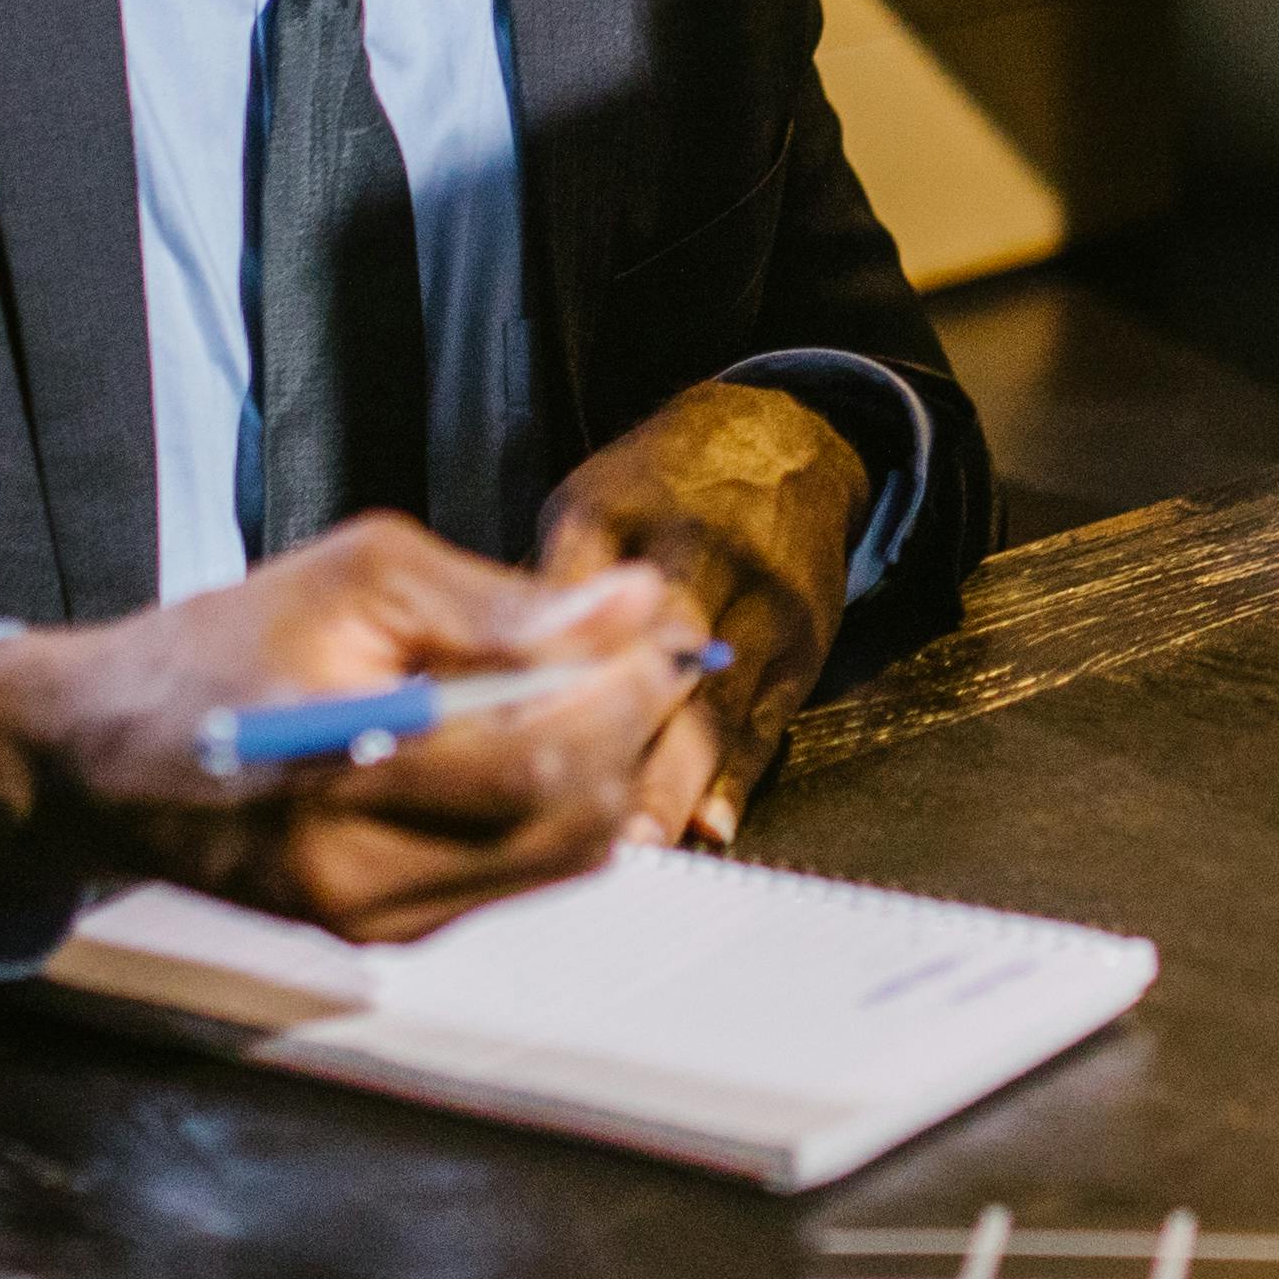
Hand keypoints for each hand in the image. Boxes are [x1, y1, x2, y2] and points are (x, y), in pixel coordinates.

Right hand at [0, 521, 699, 945]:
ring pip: (558, 861)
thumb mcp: (352, 577)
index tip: (659, 632)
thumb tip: (630, 604)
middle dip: (632, 732)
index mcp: (333, 771)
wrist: (99, 759)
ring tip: (597, 690)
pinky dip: (555, 811)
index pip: (531, 762)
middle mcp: (356, 871)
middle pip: (563, 824)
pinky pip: (516, 879)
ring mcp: (371, 919)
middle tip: (648, 655)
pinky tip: (537, 743)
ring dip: (608, 774)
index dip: (620, 697)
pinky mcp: (382, 936)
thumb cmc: (218, 646)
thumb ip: (496, 601)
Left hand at [536, 380, 869, 854]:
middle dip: (613, 737)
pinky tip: (710, 825)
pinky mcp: (801, 646)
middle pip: (653, 658)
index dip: (535, 678)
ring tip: (632, 836)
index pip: (568, 605)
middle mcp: (701, 555)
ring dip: (672, 779)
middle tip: (568, 808)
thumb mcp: (587, 506)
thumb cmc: (665, 487)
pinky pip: (766, 723)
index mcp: (621, 516)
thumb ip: (540, 590)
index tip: (494, 740)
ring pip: (713, 704)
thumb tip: (476, 681)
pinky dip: (736, 778)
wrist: (790, 442)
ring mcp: (762, 602)